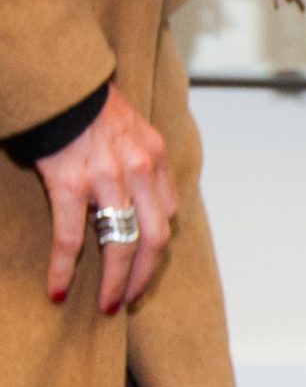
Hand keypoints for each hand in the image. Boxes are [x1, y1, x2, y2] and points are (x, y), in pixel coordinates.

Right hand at [33, 89, 176, 313]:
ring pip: (121, 244)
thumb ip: (144, 162)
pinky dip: (65, 267)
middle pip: (155, 239)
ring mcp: (107, 178)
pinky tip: (58, 289)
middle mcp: (140, 170)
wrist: (57, 80)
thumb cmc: (89, 106)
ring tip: (108, 306)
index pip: (168, 215)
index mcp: (157, 158)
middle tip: (132, 300)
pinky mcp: (69, 182)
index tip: (146, 265)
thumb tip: (144, 199)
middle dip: (146, 276)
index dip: (158, 247)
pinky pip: (72, 236)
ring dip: (116, 282)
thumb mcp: (133, 128)